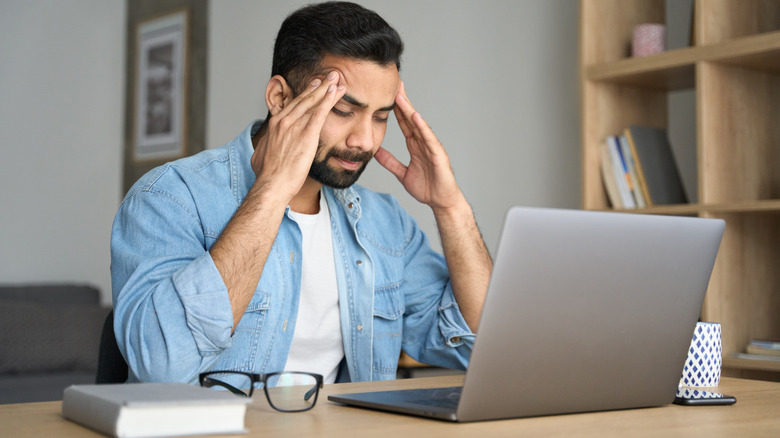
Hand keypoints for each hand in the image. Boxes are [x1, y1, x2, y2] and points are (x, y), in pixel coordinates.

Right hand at [252, 72, 345, 201]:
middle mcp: (284, 120)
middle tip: (330, 75)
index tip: (315, 85)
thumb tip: (262, 148)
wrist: (272, 184)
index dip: (306, 94)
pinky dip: (328, 100)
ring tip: (337, 79)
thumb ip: (264, 146)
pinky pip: (320, 113)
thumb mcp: (260, 154)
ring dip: (327, 89)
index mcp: (275, 123)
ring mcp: (295, 126)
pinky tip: (336, 92)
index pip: (293, 104)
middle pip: (305, 99)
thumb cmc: (267, 174)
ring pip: (314, 102)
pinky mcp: (306, 135)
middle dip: (319, 85)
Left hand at [374, 82, 463, 210]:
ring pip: (418, 125)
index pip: (403, 123)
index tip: (386, 94)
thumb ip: (390, 162)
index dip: (395, 109)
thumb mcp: (402, 174)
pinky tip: (415, 116)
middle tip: (394, 84)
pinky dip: (422, 127)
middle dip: (402, 102)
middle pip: (411, 118)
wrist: (441, 202)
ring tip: (400, 96)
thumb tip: (376, 153)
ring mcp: (431, 147)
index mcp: (415, 145)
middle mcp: (423, 142)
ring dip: (409, 110)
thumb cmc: (427, 188)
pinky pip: (429, 138)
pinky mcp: (438, 155)